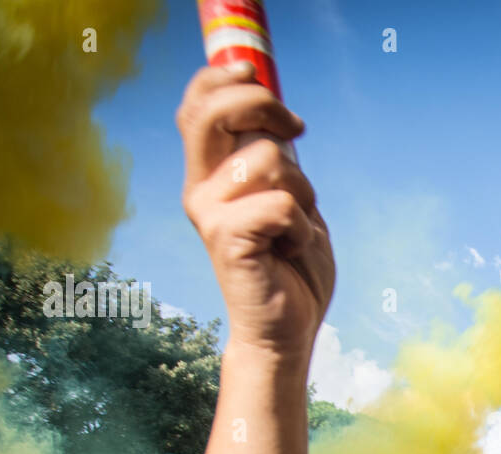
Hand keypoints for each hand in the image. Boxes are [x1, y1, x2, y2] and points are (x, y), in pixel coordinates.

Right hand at [177, 64, 335, 358]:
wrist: (285, 332)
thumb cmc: (292, 269)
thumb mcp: (289, 201)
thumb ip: (277, 163)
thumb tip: (278, 116)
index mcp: (211, 176)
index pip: (197, 105)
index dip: (222, 76)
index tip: (256, 74)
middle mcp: (200, 190)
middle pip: (216, 112)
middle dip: (264, 106)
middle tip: (296, 130)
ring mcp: (210, 214)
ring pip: (269, 161)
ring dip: (303, 194)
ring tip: (296, 229)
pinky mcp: (227, 240)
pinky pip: (281, 206)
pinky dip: (303, 229)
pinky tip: (292, 251)